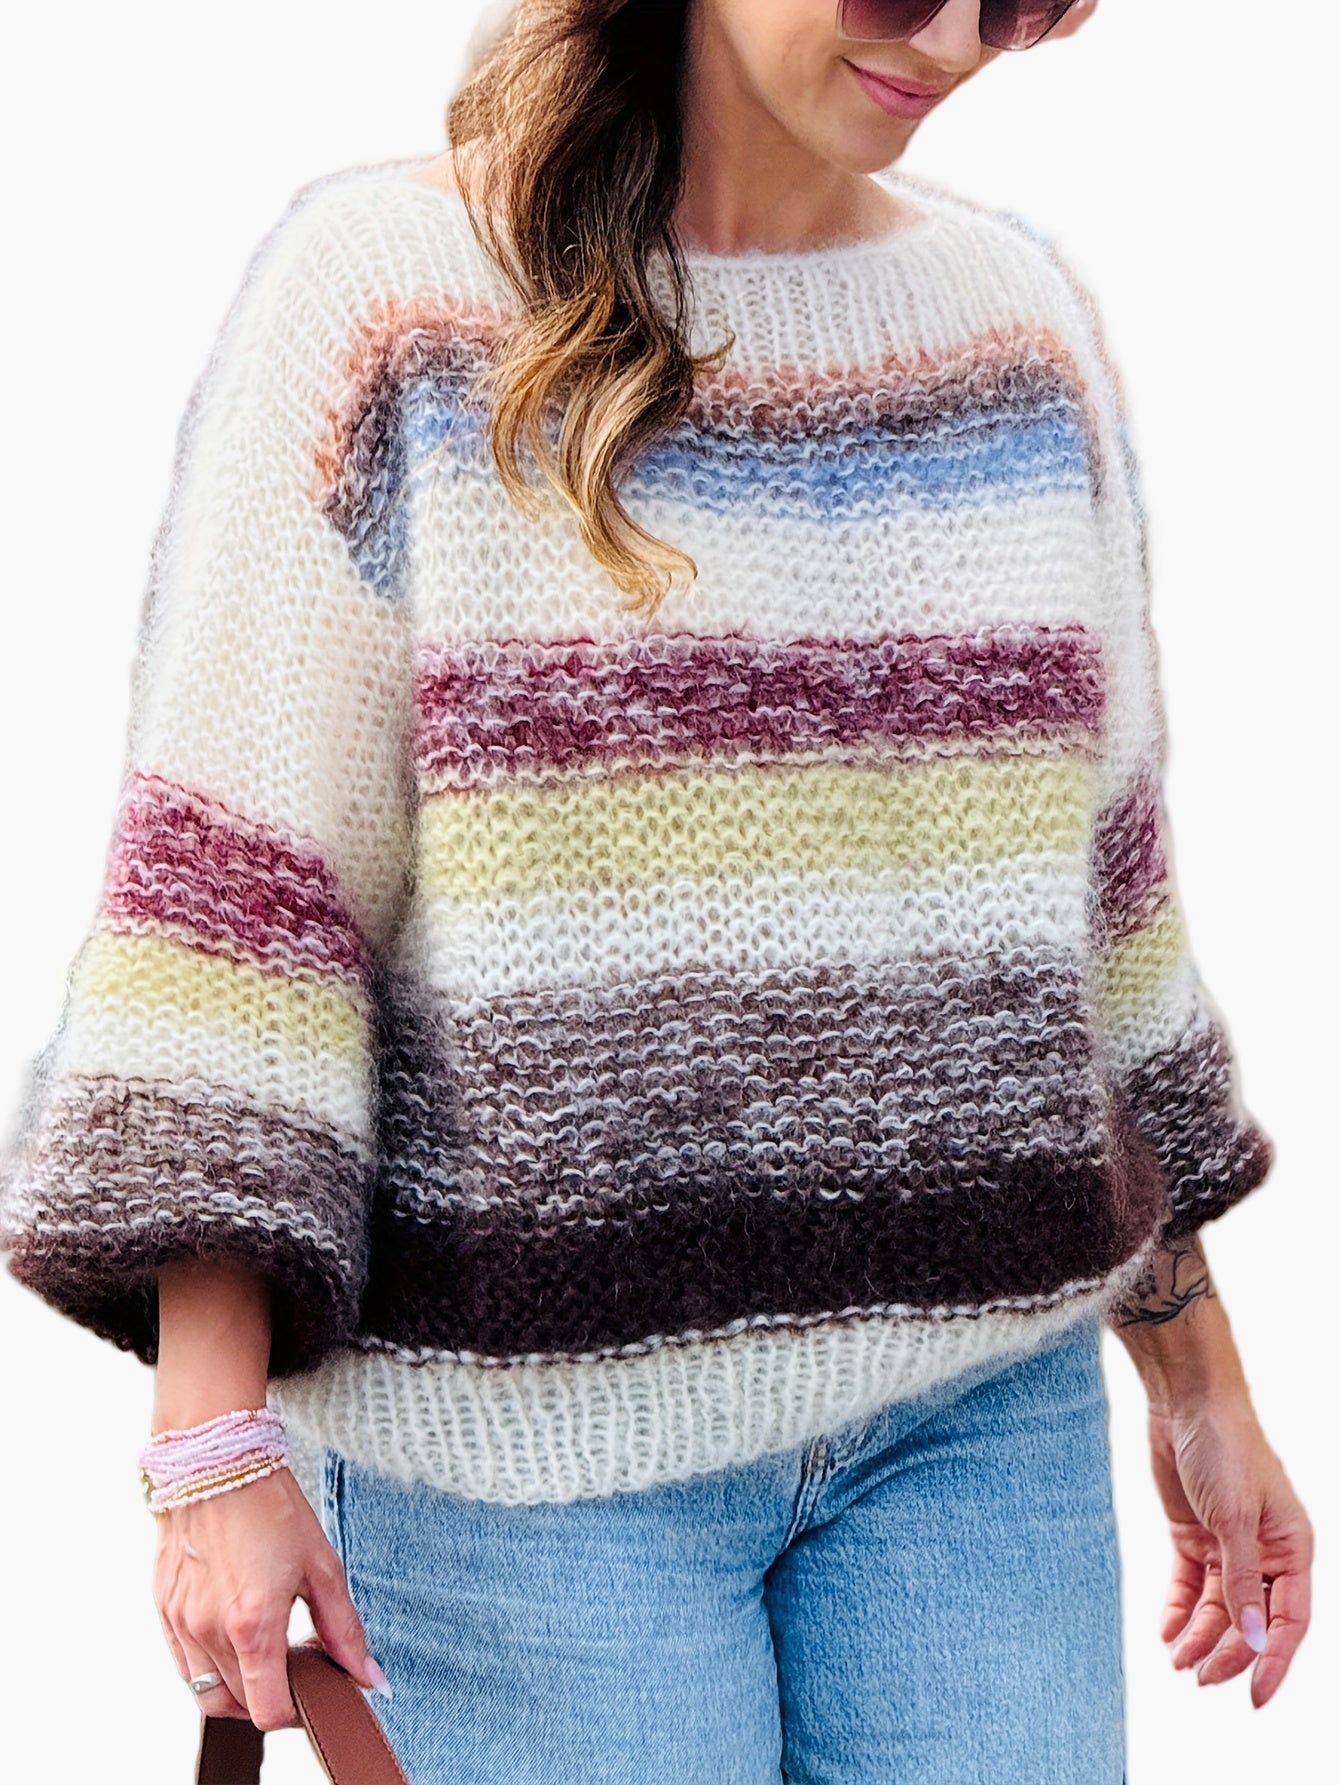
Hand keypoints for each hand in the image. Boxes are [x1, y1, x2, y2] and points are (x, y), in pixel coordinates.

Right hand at [151, 1461, 387, 1729]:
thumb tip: (367, 1676)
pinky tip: (234, 1631)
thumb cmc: (271, 1507)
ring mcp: (180, 1623)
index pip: (269, 1711)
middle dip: (271, 1693)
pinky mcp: (163, 1610)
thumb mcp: (322, 1565)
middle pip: (239, 1705)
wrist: (216, 1463)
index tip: (313, 1685)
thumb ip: (343, 1629)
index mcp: (252, 1624)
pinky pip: (184, 1664)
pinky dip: (210, 1665)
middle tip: (294, 1656)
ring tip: (265, 1646)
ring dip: (238, 1686)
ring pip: (206, 1693)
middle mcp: (209, 1632)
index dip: (297, 1711)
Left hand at [1144, 1388, 1311, 1707]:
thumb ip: (1242, 1578)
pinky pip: (1190, 1584)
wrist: (1186, 1401)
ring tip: (1178, 1661)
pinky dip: (1180, 1609)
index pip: (1289, 1621)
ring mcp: (1228, 1544)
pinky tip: (1166, 1632)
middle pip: (1252, 1620)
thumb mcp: (1235, 1517)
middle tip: (1200, 1678)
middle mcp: (1264, 1553)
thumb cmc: (1225, 1447)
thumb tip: (1252, 1639)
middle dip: (1229, 1654)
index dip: (1273, 1661)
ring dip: (1200, 1636)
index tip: (1255, 1698)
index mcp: (1291, 1549)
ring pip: (1220, 1607)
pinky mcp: (1194, 1533)